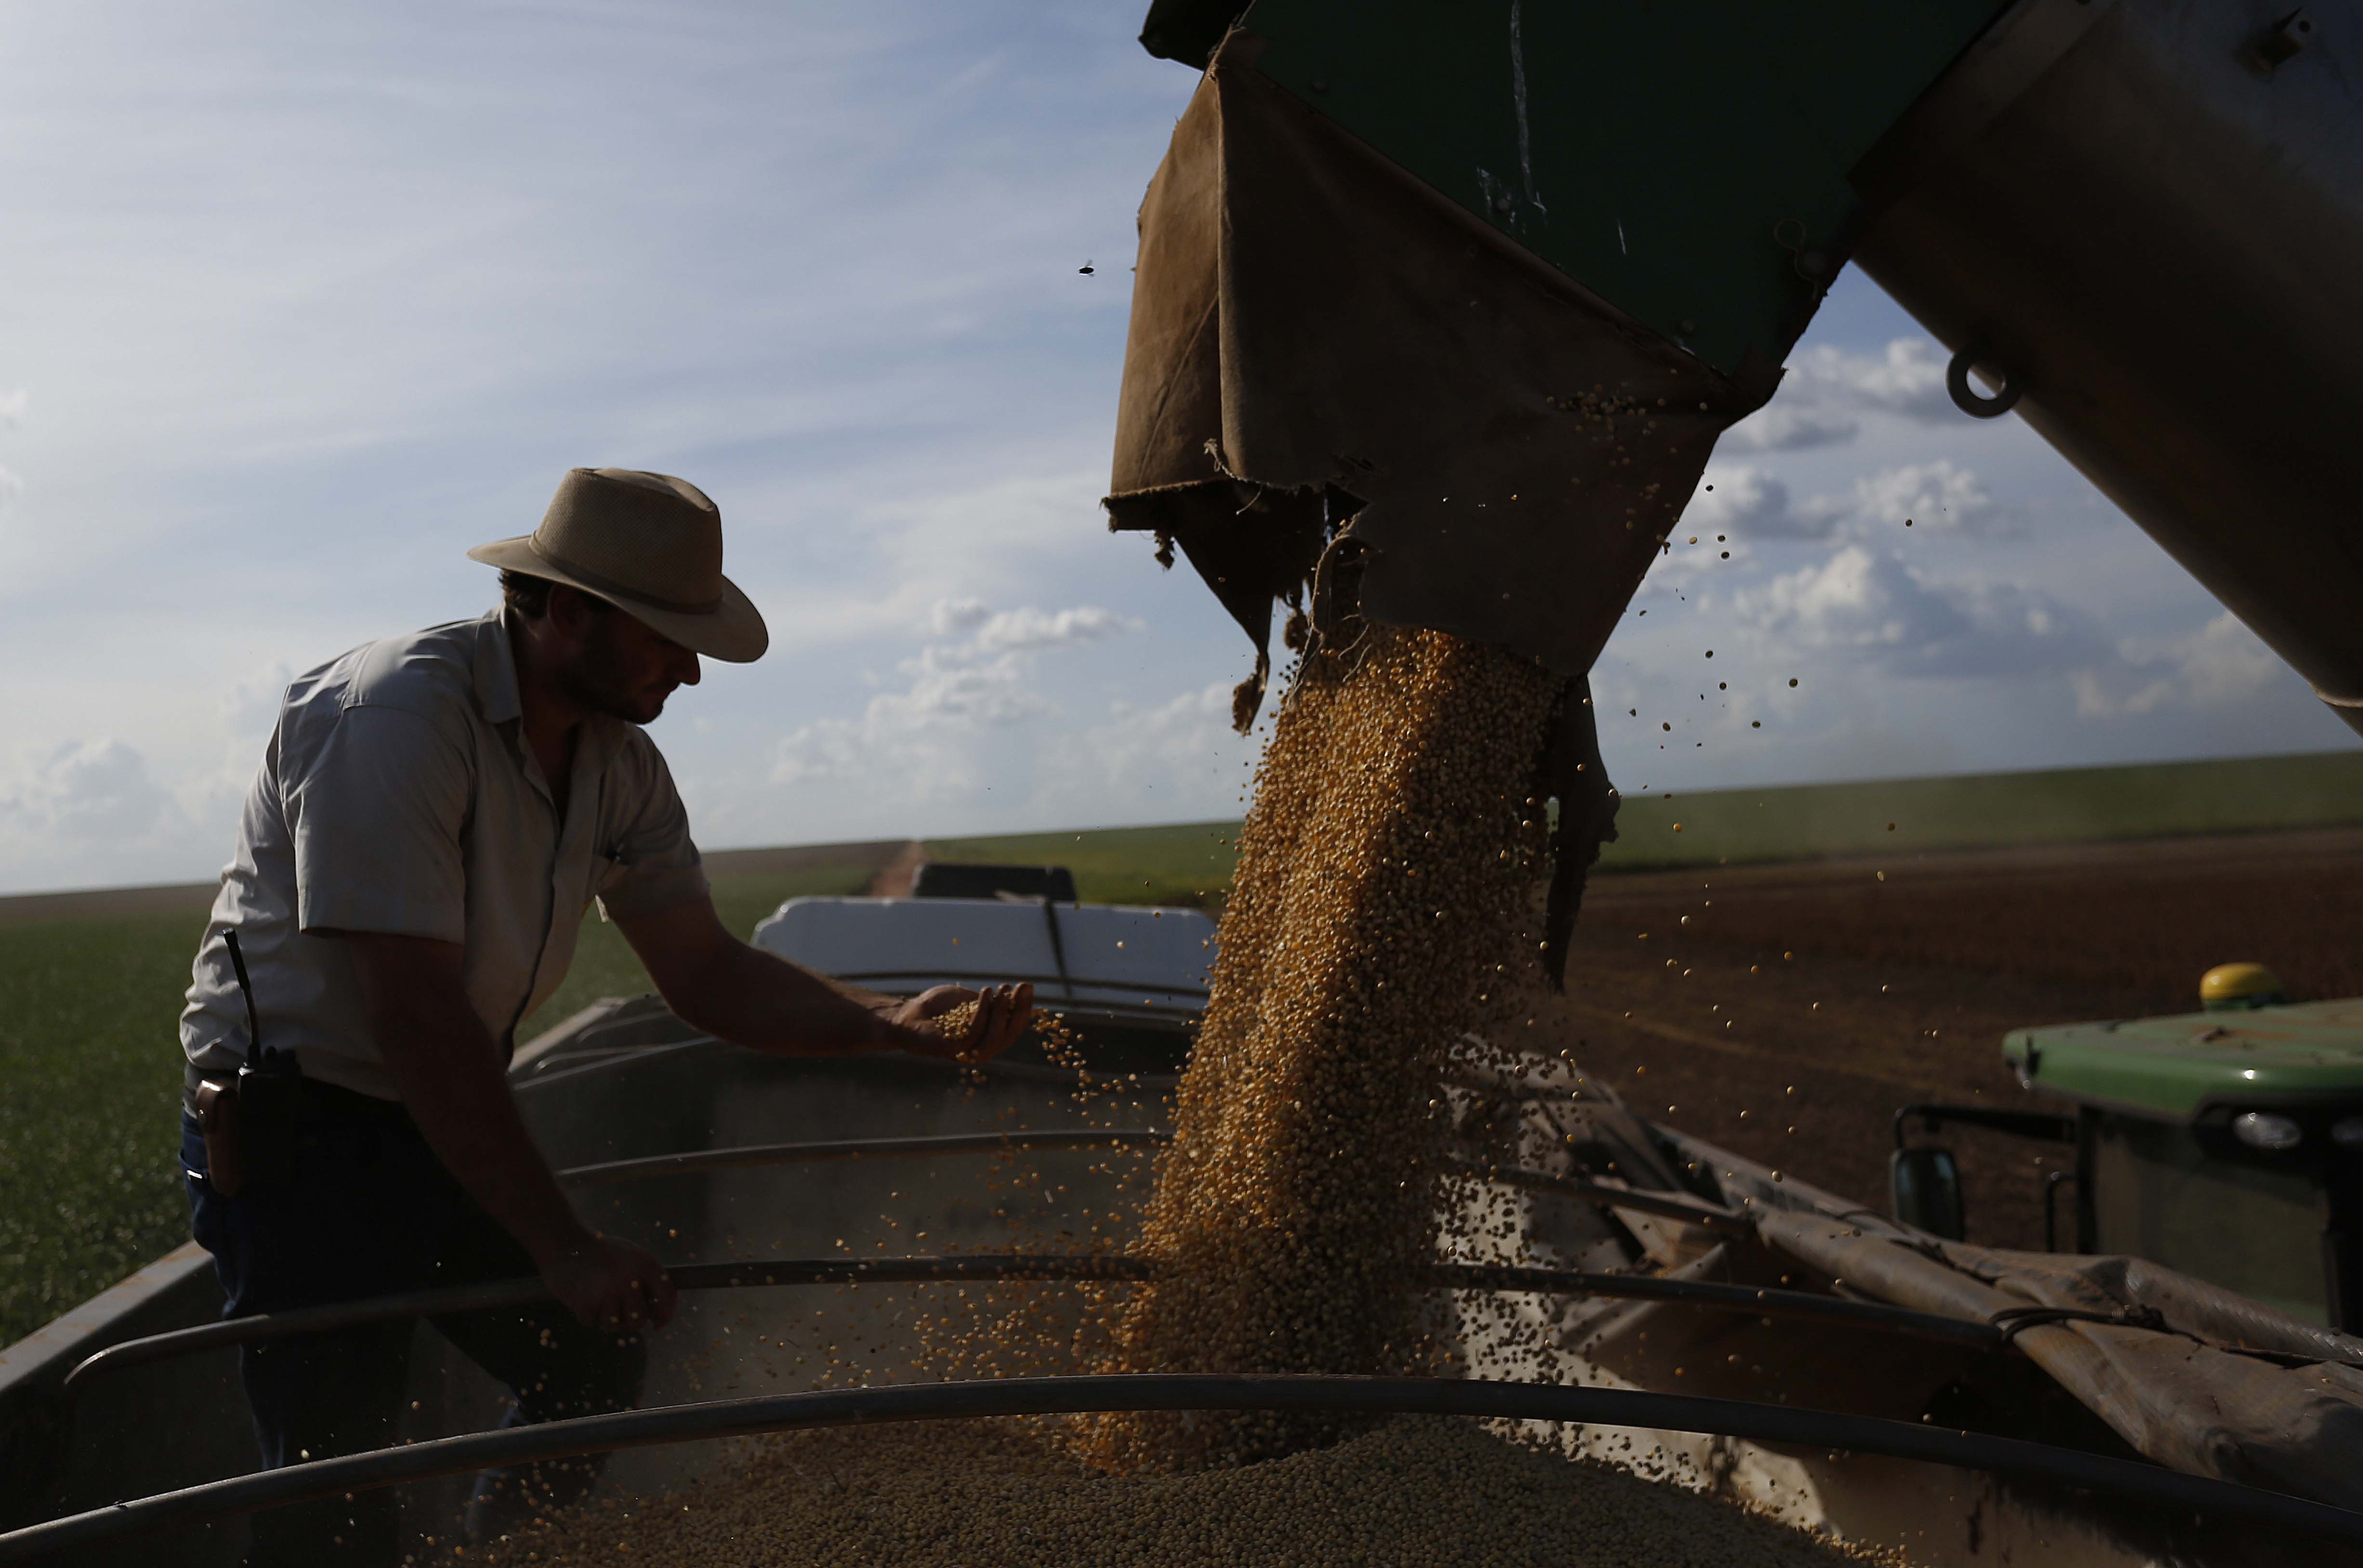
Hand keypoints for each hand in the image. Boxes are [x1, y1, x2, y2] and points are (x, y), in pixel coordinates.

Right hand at [537, 1230, 677, 1335]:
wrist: (566, 1243)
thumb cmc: (602, 1252)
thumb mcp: (633, 1256)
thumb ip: (648, 1279)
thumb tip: (658, 1313)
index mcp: (645, 1265)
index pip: (666, 1297)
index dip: (665, 1314)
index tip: (658, 1323)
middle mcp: (630, 1280)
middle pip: (639, 1320)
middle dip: (630, 1320)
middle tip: (619, 1310)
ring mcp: (608, 1293)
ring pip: (614, 1325)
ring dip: (606, 1317)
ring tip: (598, 1298)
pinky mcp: (586, 1304)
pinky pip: (592, 1323)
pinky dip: (587, 1315)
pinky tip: (584, 1297)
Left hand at [885, 981, 1034, 1063]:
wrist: (906, 1014)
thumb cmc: (937, 1007)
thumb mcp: (969, 1002)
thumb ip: (989, 1004)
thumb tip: (1014, 998)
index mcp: (987, 1038)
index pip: (1012, 1027)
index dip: (1023, 1007)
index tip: (1028, 986)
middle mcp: (980, 1049)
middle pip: (1009, 1033)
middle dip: (1018, 1009)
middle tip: (1021, 986)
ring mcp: (967, 1051)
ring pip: (995, 1036)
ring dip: (1002, 1011)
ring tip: (1002, 989)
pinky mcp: (953, 1049)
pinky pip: (975, 1031)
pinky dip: (983, 1011)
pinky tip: (987, 992)